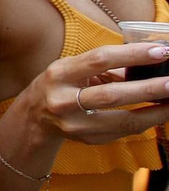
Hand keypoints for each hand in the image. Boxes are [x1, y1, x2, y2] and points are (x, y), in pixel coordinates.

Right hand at [20, 42, 168, 145]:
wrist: (34, 118)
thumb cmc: (59, 84)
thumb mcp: (72, 68)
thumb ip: (104, 65)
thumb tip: (148, 60)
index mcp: (60, 74)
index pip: (100, 60)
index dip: (132, 55)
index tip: (160, 51)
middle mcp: (63, 100)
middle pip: (112, 95)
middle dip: (148, 88)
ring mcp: (74, 125)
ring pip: (122, 120)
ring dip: (155, 111)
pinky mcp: (87, 139)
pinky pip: (124, 131)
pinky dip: (145, 121)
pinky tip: (159, 113)